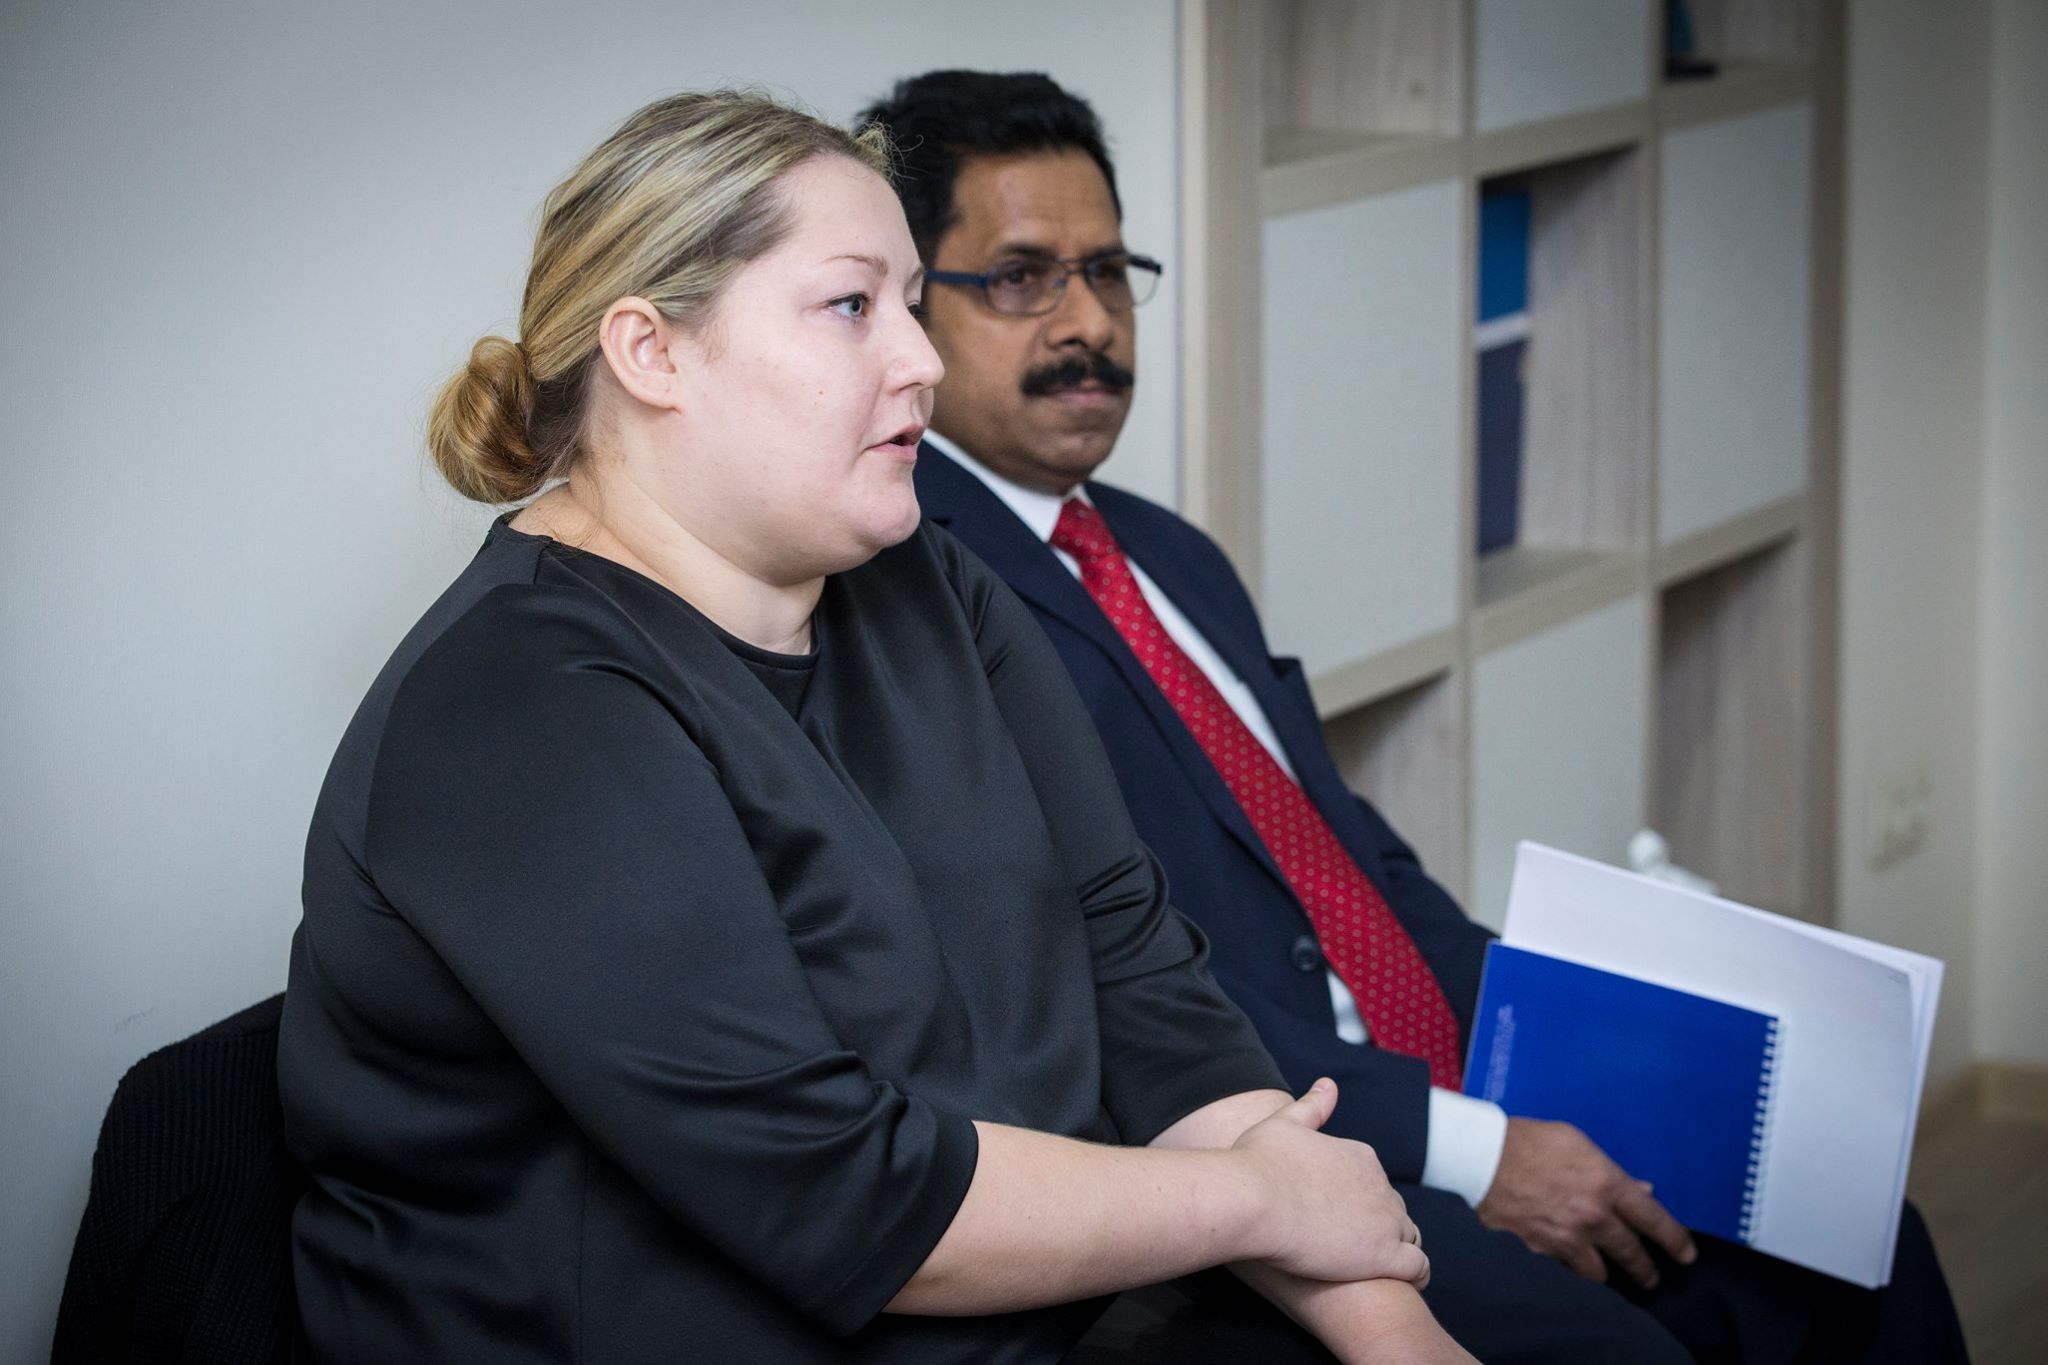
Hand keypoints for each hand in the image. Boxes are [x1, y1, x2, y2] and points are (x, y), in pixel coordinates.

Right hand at [1233, 1079, 1429, 1286]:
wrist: (1254, 1200)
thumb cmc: (1259, 1162)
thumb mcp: (1284, 1123)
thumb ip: (1312, 1106)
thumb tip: (1329, 1084)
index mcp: (1360, 1157)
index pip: (1373, 1181)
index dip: (1359, 1199)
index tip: (1338, 1215)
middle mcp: (1380, 1185)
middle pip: (1392, 1208)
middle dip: (1378, 1224)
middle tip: (1350, 1244)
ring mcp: (1386, 1221)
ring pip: (1409, 1236)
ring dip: (1398, 1248)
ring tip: (1377, 1267)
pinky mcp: (1385, 1256)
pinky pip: (1418, 1267)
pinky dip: (1416, 1274)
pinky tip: (1401, 1282)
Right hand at [1475, 1117, 1695, 1288]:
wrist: (1482, 1157)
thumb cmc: (1530, 1141)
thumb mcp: (1577, 1144)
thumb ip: (1611, 1171)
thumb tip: (1641, 1189)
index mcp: (1606, 1184)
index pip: (1654, 1220)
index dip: (1675, 1240)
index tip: (1686, 1254)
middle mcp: (1592, 1216)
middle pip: (1632, 1254)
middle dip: (1646, 1270)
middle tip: (1652, 1278)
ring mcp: (1567, 1237)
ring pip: (1600, 1273)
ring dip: (1607, 1274)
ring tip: (1610, 1275)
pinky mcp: (1541, 1250)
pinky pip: (1566, 1269)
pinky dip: (1572, 1269)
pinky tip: (1572, 1266)